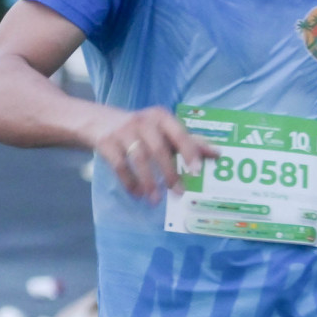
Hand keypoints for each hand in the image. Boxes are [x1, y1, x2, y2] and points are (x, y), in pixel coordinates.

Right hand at [90, 107, 218, 202]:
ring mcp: (123, 131)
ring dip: (148, 181)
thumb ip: (189, 142)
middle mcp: (143, 121)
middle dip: (169, 172)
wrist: (98, 122)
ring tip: (155, 200)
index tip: (197, 171)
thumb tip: (217, 154)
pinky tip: (137, 195)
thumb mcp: (163, 131)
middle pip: (158, 149)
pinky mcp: (106, 142)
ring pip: (139, 158)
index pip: (179, 134)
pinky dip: (129, 182)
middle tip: (179, 192)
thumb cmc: (142, 129)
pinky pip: (119, 165)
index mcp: (162, 117)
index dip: (189, 151)